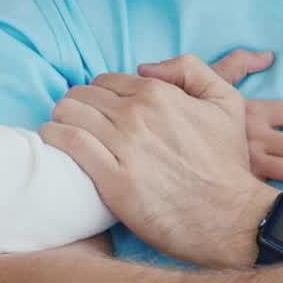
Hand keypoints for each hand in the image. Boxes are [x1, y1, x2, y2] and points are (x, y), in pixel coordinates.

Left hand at [40, 53, 275, 268]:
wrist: (229, 214)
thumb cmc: (226, 161)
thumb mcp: (226, 101)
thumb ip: (190, 69)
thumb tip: (145, 68)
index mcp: (160, 94)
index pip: (107, 80)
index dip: (101, 92)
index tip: (99, 108)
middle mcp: (138, 115)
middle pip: (84, 94)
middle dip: (77, 103)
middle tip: (78, 120)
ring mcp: (124, 147)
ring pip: (70, 114)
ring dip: (61, 117)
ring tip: (62, 129)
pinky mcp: (112, 180)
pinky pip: (70, 145)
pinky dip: (55, 137)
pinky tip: (54, 141)